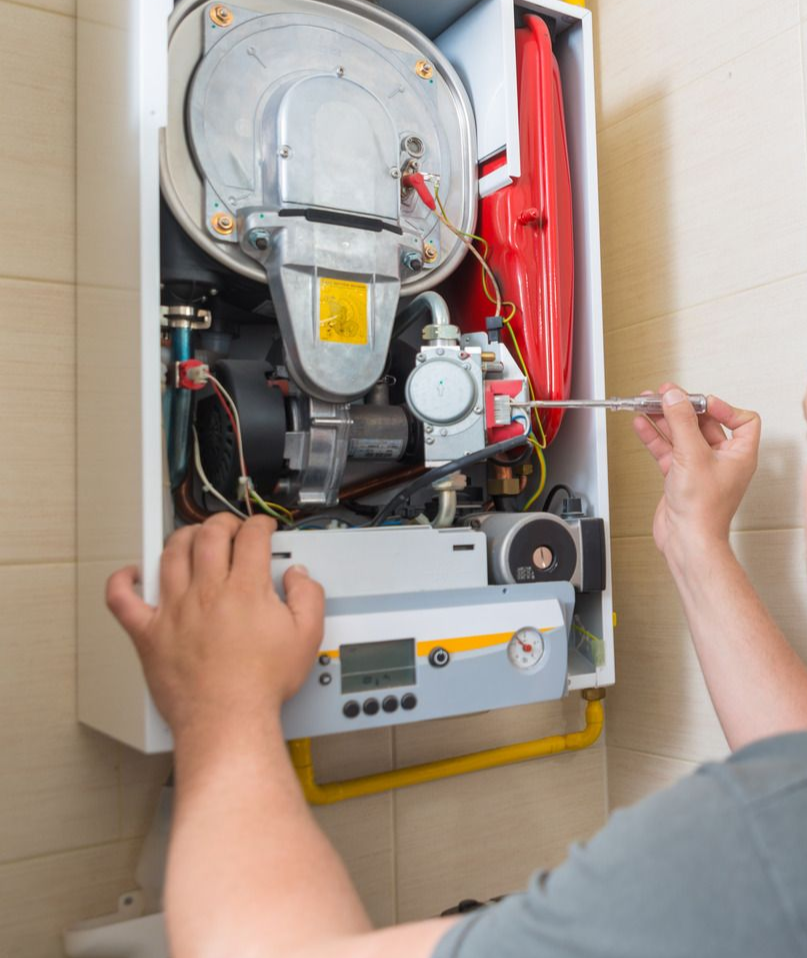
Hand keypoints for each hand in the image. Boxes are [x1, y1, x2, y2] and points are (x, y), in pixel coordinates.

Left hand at [105, 514, 324, 736]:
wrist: (228, 720)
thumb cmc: (262, 685)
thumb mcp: (307, 638)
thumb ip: (308, 598)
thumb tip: (300, 576)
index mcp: (245, 590)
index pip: (251, 537)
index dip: (259, 525)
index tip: (262, 528)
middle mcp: (206, 592)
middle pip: (209, 535)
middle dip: (223, 522)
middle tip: (230, 527)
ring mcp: (174, 610)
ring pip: (171, 554)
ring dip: (184, 537)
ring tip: (193, 538)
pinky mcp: (149, 633)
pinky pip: (122, 599)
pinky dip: (122, 581)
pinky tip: (131, 574)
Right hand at [633, 384, 760, 566]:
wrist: (687, 540)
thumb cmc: (703, 511)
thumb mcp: (692, 456)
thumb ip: (682, 423)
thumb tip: (675, 397)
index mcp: (739, 454)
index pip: (742, 420)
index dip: (722, 407)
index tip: (700, 401)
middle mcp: (721, 460)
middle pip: (703, 424)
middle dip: (683, 409)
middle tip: (664, 395)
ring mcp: (698, 468)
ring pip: (681, 435)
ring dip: (664, 420)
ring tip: (647, 405)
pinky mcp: (679, 476)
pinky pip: (667, 450)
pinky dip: (654, 437)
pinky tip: (642, 425)